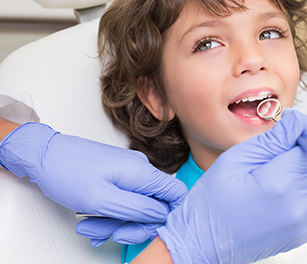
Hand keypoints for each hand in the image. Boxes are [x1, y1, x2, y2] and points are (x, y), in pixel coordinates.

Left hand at [0, 123, 186, 243]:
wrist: (46, 156)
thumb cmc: (68, 173)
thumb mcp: (103, 200)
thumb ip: (137, 209)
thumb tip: (162, 215)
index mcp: (142, 172)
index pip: (176, 193)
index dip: (170, 215)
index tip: (149, 229)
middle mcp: (140, 169)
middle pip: (154, 205)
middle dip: (132, 225)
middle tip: (110, 234)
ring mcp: (129, 172)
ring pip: (136, 205)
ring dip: (116, 222)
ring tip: (91, 227)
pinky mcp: (118, 175)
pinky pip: (123, 199)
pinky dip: (110, 213)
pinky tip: (92, 220)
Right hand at [157, 109, 306, 263]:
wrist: (204, 239)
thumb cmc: (212, 201)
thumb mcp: (236, 159)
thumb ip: (271, 140)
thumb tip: (295, 123)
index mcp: (279, 184)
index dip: (304, 129)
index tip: (290, 126)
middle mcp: (298, 206)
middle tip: (283, 142)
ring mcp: (303, 223)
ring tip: (281, 164)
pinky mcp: (302, 232)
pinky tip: (287, 184)